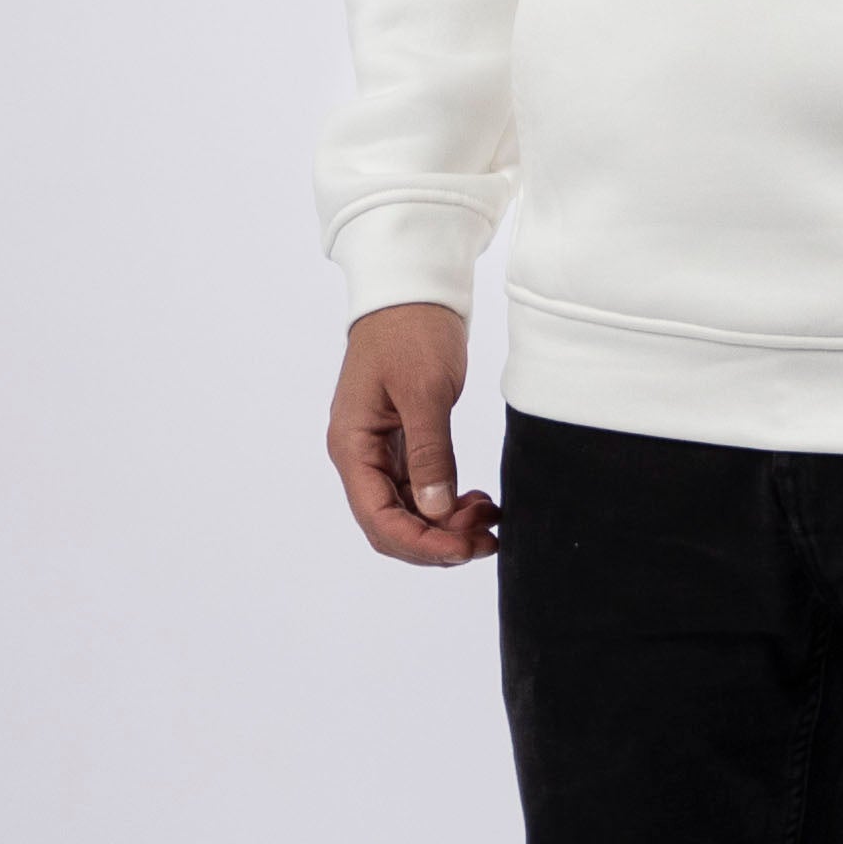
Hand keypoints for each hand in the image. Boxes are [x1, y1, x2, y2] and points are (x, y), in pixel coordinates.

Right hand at [330, 304, 497, 564]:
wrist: (413, 293)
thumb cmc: (411, 332)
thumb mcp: (425, 391)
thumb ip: (431, 453)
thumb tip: (436, 511)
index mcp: (352, 446)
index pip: (378, 519)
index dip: (421, 544)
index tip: (465, 550)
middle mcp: (360, 457)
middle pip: (391, 526)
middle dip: (438, 542)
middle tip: (487, 540)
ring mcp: (380, 453)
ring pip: (409, 513)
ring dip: (447, 527)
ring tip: (490, 519)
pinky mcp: (402, 445)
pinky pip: (421, 492)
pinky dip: (448, 505)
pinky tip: (479, 503)